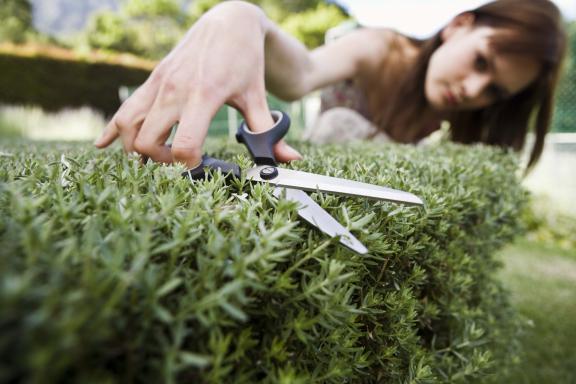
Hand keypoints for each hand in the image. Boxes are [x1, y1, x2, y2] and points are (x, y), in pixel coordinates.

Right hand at [94, 2, 301, 168]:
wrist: (229, 22)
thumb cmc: (245, 61)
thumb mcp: (258, 98)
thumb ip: (268, 132)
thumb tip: (288, 160)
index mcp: (204, 96)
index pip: (185, 145)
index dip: (190, 166)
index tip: (201, 168)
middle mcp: (175, 90)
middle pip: (148, 141)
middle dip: (161, 162)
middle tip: (180, 163)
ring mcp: (159, 84)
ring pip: (128, 125)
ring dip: (136, 149)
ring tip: (152, 159)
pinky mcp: (152, 80)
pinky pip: (124, 108)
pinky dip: (113, 130)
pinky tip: (103, 145)